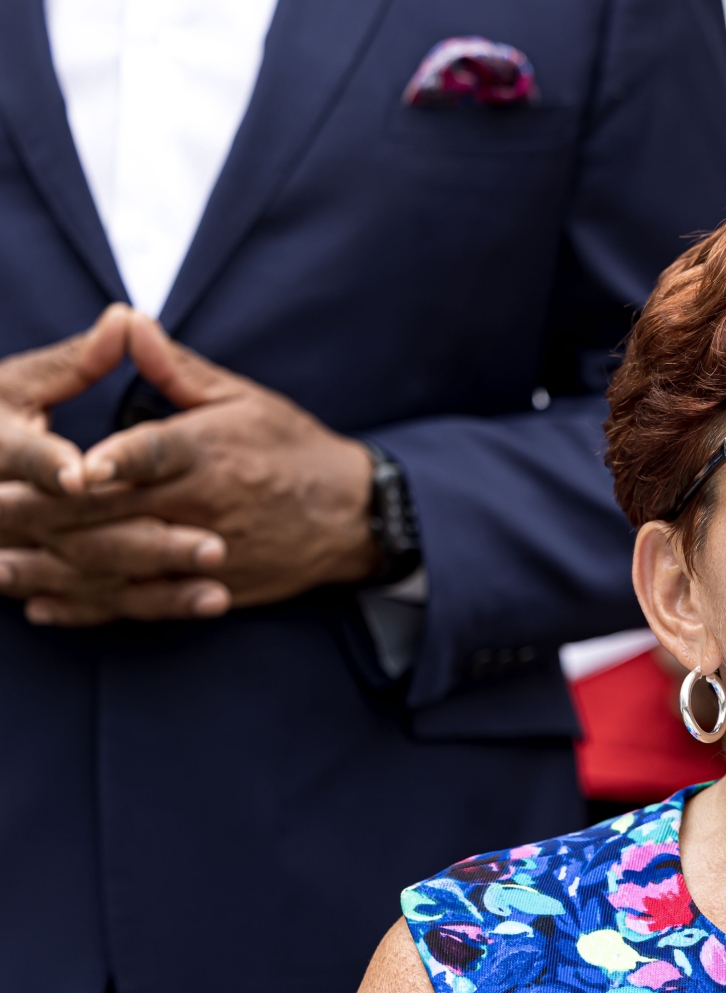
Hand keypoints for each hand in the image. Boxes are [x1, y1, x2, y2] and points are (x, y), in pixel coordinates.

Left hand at [0, 314, 378, 624]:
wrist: (353, 516)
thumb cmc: (293, 448)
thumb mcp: (242, 398)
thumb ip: (173, 368)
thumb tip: (126, 320)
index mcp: (210, 452)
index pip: (153, 453)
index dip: (112, 461)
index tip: (73, 468)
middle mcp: (205, 506)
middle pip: (115, 514)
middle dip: (45, 513)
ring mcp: (206, 553)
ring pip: (117, 566)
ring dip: (51, 567)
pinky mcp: (208, 587)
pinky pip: (139, 604)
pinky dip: (87, 608)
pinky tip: (42, 605)